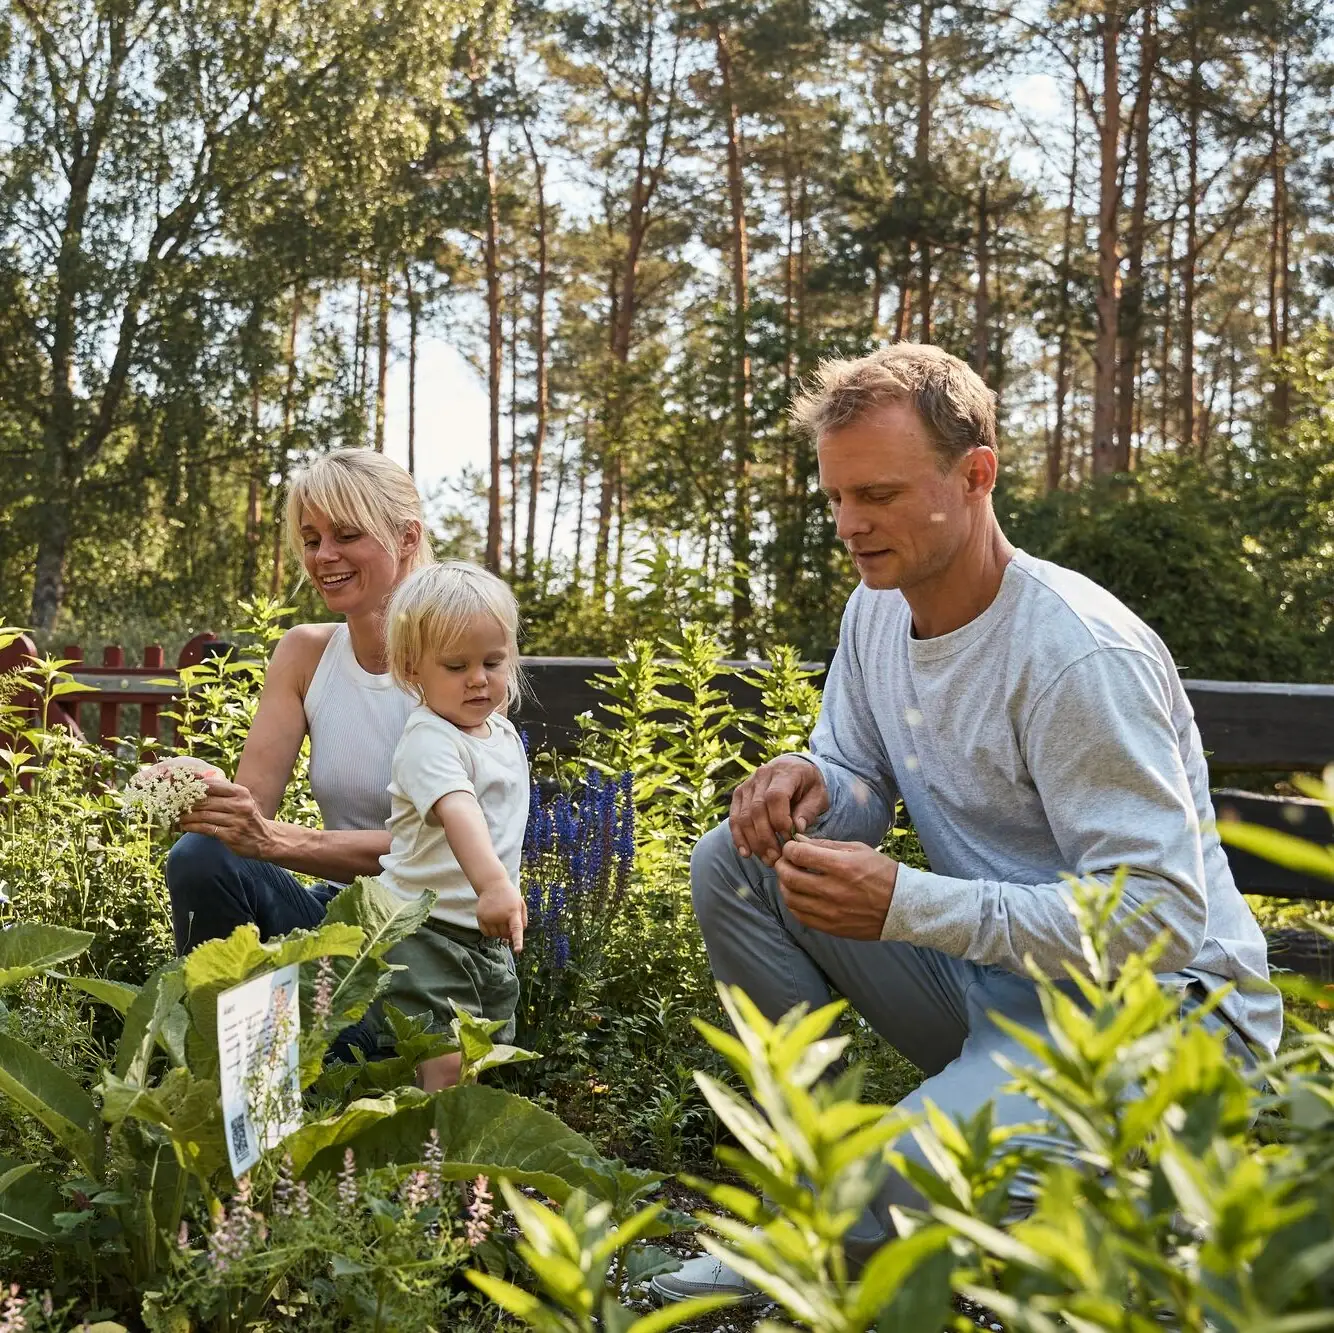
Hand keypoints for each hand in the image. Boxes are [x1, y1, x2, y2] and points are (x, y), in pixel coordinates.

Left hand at [177, 779, 276, 860]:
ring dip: (186, 816)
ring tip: (176, 816)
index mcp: (241, 793)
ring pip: (203, 815)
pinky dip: (192, 827)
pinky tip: (184, 827)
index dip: (194, 786)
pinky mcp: (232, 836)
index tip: (179, 789)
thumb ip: (222, 792)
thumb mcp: (241, 800)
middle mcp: (241, 805)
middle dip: (186, 802)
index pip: (212, 785)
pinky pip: (206, 829)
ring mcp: (237, 821)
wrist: (265, 839)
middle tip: (173, 804)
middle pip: (206, 801)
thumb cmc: (247, 817)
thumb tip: (196, 782)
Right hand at [476, 882, 526, 952]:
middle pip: (505, 935)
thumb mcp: (521, 904)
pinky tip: (492, 921)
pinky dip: (490, 932)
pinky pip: (486, 933)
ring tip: (500, 918)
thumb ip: (522, 920)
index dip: (518, 941)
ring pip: (495, 935)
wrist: (493, 884)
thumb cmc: (510, 896)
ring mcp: (489, 916)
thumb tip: (515, 936)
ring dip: (499, 932)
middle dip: (508, 932)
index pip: (516, 929)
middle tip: (508, 921)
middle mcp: (500, 915)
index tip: (518, 950)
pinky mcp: (480, 917)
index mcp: (513, 912)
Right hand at [729, 756, 828, 866]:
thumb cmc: (809, 785)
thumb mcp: (819, 795)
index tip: (790, 838)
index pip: (775, 797)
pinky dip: (738, 837)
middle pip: (757, 809)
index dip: (780, 820)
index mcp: (785, 772)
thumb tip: (797, 829)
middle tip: (777, 858)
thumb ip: (809, 811)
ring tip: (767, 860)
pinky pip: (734, 818)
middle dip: (766, 838)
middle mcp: (762, 775)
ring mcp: (747, 785)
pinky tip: (747, 853)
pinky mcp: (739, 795)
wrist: (793, 768)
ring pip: (744, 816)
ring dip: (754, 842)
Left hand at [775, 835, 897, 939]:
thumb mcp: (858, 849)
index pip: (799, 854)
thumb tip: (799, 840)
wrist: (902, 906)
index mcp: (842, 866)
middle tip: (785, 861)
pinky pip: (800, 916)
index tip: (791, 847)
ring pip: (790, 898)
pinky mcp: (831, 927)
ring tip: (789, 878)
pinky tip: (799, 895)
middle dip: (781, 865)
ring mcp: (831, 911)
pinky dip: (793, 904)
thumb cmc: (881, 873)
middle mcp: (833, 890)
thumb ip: (826, 845)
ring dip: (784, 885)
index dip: (789, 848)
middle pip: (789, 877)